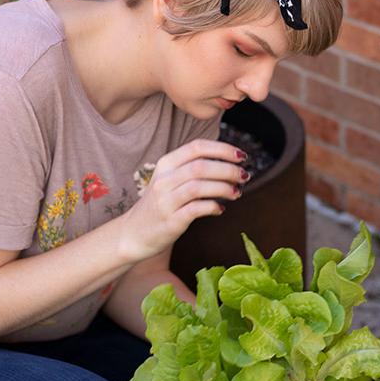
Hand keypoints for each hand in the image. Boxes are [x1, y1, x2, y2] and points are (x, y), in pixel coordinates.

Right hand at [119, 139, 249, 261]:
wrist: (134, 233)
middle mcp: (164, 180)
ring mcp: (165, 201)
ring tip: (237, 192)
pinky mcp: (170, 221)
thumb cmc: (160, 204)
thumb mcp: (170, 179)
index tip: (241, 156)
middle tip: (245, 176)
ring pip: (198, 186)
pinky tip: (220, 208)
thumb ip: (193, 169)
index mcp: (166, 164)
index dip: (222, 149)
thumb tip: (230, 163)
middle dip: (228, 170)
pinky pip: (196, 209)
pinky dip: (213, 207)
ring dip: (223, 188)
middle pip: (201, 166)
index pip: (197, 147)